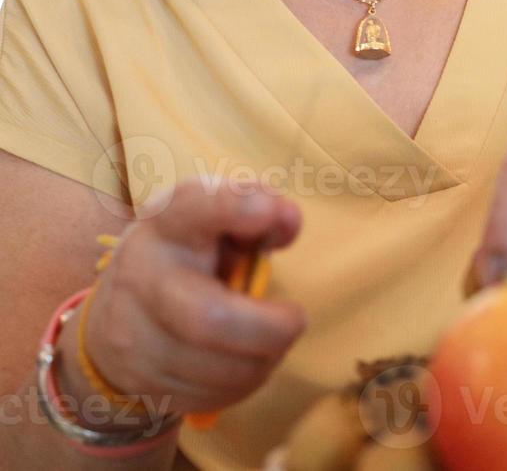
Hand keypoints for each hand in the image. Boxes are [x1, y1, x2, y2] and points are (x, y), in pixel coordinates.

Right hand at [73, 177, 305, 420]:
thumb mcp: (214, 219)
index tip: (270, 212)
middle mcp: (142, 276)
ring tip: (269, 340)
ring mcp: (133, 335)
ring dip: (263, 359)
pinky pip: (211, 395)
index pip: (194, 208)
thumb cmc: (188, 255)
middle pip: (210, 319)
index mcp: (168, 225)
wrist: (117, 314)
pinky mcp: (141, 381)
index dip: (235, 208)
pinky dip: (243, 383)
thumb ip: (258, 206)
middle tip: (293, 320)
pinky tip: (242, 361)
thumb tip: (288, 223)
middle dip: (269, 329)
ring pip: (217, 370)